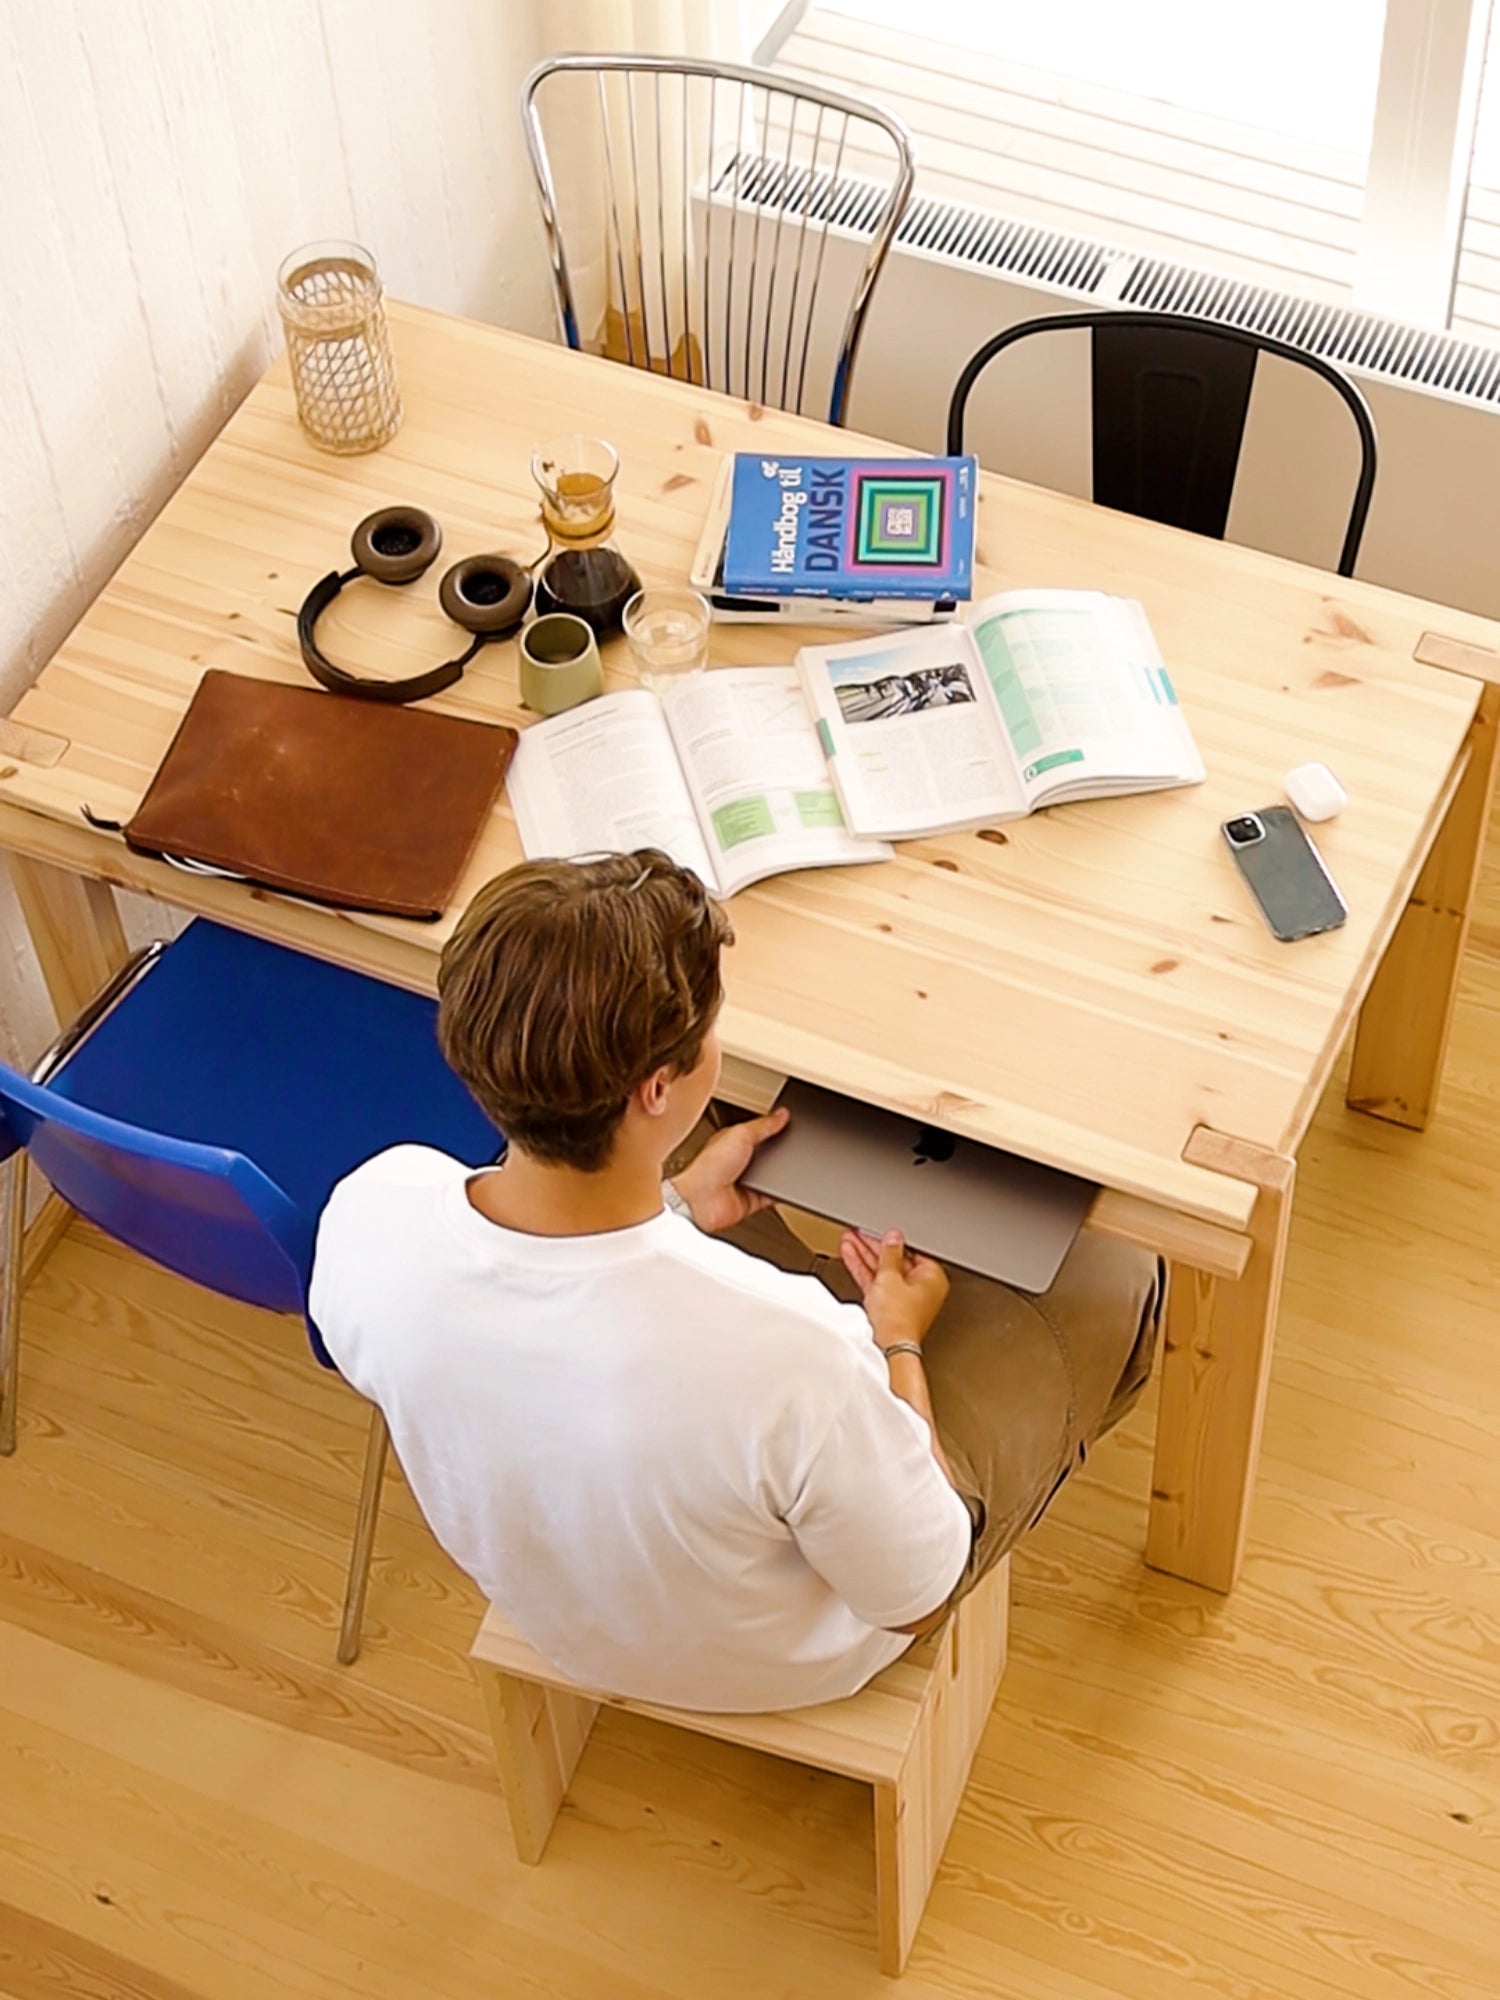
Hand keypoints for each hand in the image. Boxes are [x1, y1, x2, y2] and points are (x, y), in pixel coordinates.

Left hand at [669, 1107, 789, 1233]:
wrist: (702, 1201)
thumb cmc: (708, 1167)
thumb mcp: (740, 1134)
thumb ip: (762, 1125)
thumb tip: (780, 1114)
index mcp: (731, 1141)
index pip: (756, 1130)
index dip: (770, 1126)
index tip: (787, 1121)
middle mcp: (737, 1162)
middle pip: (765, 1153)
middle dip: (778, 1150)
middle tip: (791, 1144)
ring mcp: (744, 1182)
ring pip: (771, 1175)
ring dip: (779, 1172)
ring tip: (790, 1166)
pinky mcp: (751, 1200)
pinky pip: (772, 1196)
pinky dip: (780, 1193)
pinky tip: (785, 1187)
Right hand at [840, 1229, 948, 1349]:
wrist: (886, 1348)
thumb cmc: (898, 1320)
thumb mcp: (891, 1276)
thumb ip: (890, 1252)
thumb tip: (893, 1237)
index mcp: (933, 1278)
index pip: (912, 1250)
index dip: (893, 1238)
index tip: (880, 1230)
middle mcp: (921, 1289)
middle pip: (896, 1260)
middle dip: (875, 1246)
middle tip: (861, 1232)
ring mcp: (904, 1298)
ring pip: (883, 1271)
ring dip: (865, 1255)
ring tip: (850, 1240)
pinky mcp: (888, 1307)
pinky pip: (876, 1283)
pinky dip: (864, 1270)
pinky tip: (851, 1256)